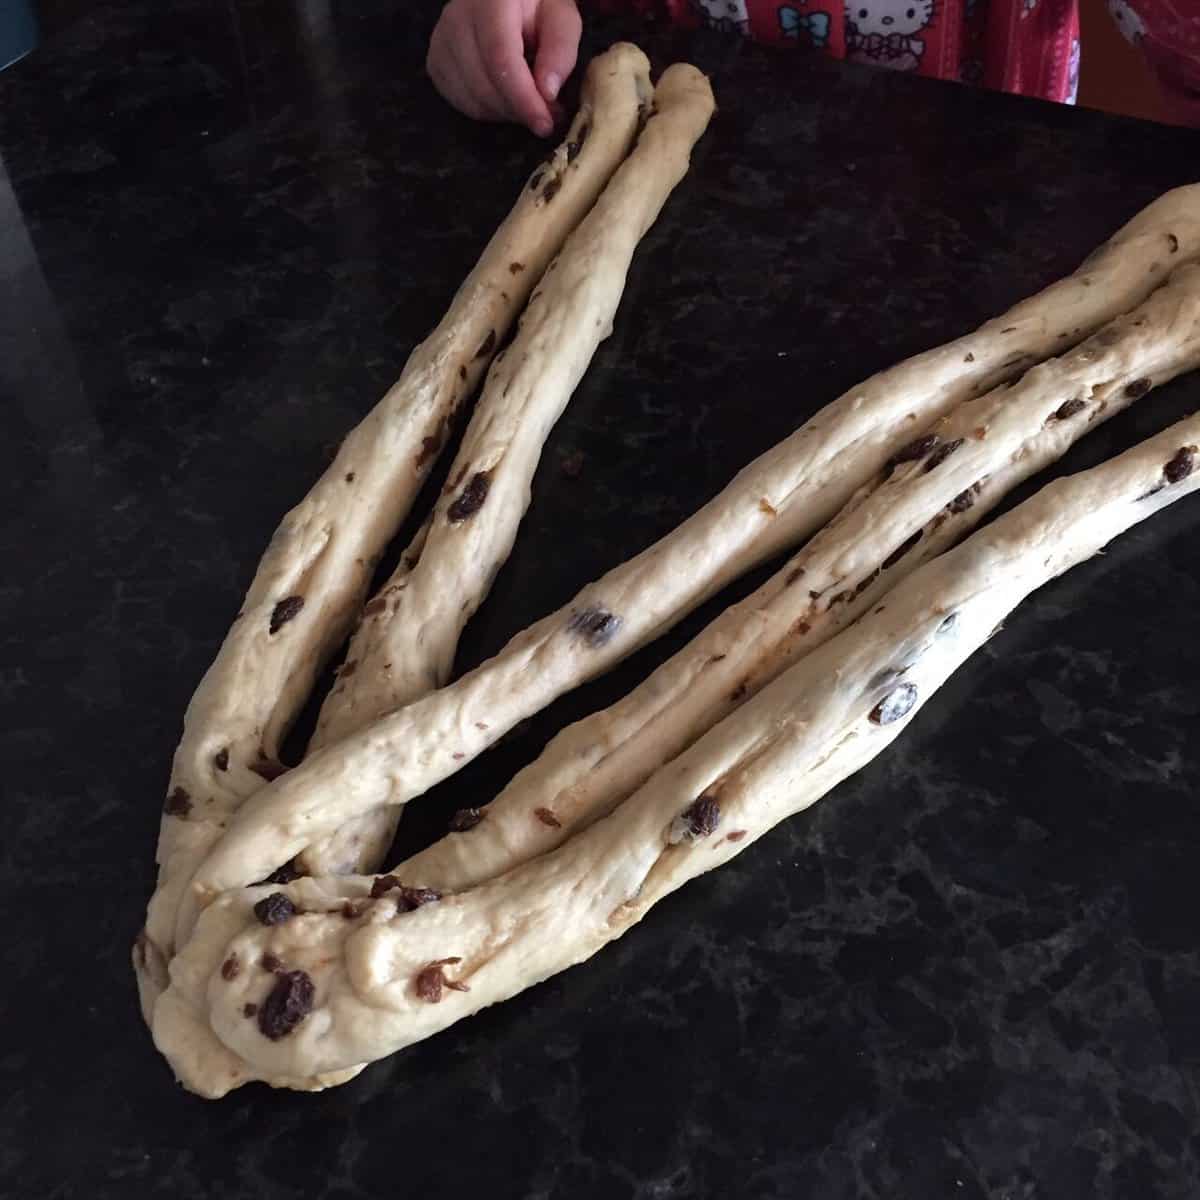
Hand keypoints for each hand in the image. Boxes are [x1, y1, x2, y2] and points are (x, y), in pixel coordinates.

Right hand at [427, 0, 582, 136]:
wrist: (504, 1)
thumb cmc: (536, 8)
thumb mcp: (561, 18)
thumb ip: (560, 50)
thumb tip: (548, 92)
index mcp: (490, 0)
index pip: (500, 59)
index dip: (523, 98)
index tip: (544, 124)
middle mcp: (457, 16)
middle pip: (483, 83)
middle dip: (517, 110)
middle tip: (546, 114)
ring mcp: (441, 39)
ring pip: (471, 97)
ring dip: (504, 113)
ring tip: (527, 103)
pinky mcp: (435, 59)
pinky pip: (459, 101)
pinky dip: (486, 111)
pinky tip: (504, 99)